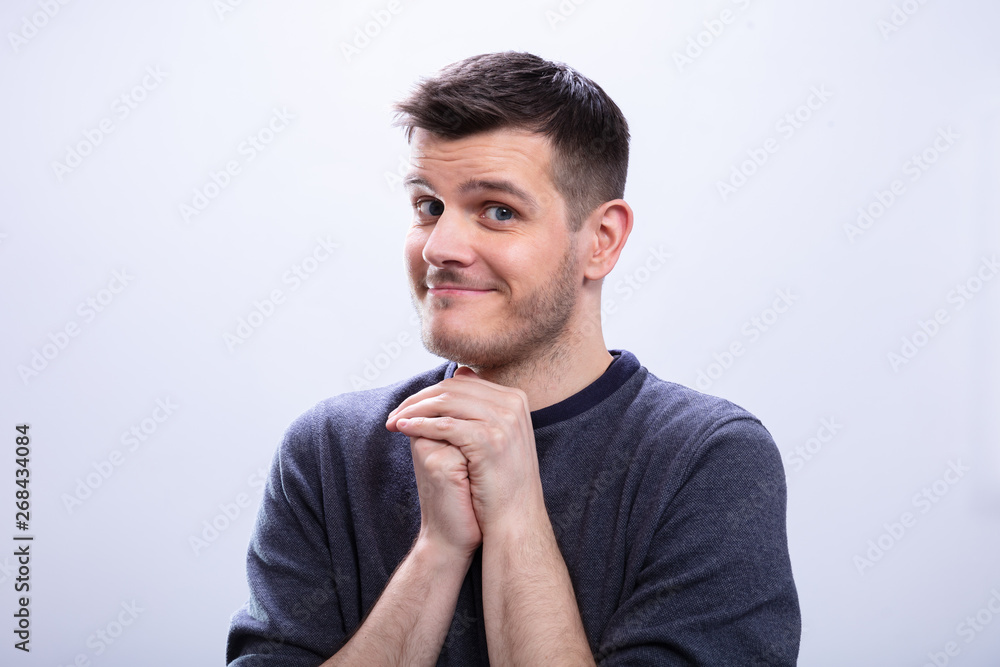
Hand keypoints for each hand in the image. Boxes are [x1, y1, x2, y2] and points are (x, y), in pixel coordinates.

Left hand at [386, 367, 544, 534]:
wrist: (516, 519)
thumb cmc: (501, 481)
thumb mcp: (497, 435)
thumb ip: (480, 406)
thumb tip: (459, 372)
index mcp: (514, 398)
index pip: (463, 382)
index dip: (431, 392)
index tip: (409, 406)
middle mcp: (512, 404)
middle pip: (453, 388)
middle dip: (418, 399)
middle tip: (395, 413)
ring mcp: (504, 421)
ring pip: (447, 402)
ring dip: (414, 410)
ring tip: (394, 421)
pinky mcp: (490, 440)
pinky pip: (446, 425)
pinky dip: (421, 424)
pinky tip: (404, 429)